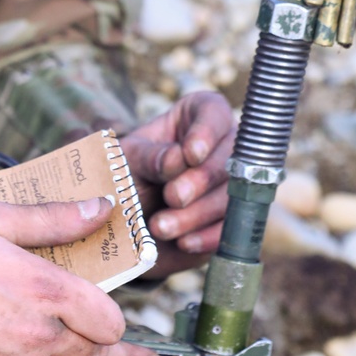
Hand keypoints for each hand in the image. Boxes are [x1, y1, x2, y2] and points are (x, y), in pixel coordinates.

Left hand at [120, 91, 235, 277]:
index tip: (191, 154)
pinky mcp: (229, 221)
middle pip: (229, 158)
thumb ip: (150, 157)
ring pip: (232, 196)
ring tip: (161, 226)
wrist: (122, 222)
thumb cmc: (125, 176)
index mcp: (197, 117)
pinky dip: (208, 237)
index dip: (207, 132)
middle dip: (201, 180)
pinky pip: (232, 229)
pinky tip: (184, 242)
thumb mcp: (128, 160)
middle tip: (173, 197)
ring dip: (198, 213)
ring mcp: (231, 186)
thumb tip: (178, 159)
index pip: (214, 113)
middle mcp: (222, 147)